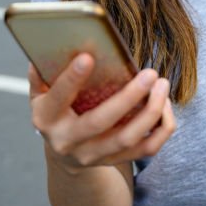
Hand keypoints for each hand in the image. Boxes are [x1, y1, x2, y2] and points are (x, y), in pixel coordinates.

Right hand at [29, 54, 175, 174]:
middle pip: (100, 122)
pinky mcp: (114, 160)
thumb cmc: (56, 111)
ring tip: (162, 85)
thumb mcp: (40, 93)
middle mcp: (68, 141)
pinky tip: (165, 106)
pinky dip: (161, 129)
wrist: (64, 153)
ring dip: (150, 112)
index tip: (88, 57)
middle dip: (128, 97)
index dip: (71, 79)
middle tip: (149, 73)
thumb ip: (42, 72)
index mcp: (46, 119)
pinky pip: (145, 149)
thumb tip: (47, 44)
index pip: (58, 98)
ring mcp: (92, 155)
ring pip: (127, 138)